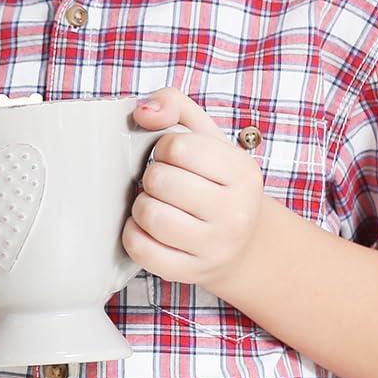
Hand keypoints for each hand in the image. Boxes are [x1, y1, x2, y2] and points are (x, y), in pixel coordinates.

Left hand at [123, 88, 267, 292]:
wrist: (243, 243)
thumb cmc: (214, 181)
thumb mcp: (205, 136)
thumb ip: (174, 105)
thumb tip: (143, 111)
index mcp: (243, 173)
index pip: (177, 146)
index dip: (163, 147)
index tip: (174, 158)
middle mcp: (236, 213)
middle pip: (159, 180)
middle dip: (152, 178)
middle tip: (164, 185)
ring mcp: (215, 248)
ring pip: (148, 215)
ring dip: (142, 206)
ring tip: (158, 205)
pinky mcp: (190, 273)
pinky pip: (140, 248)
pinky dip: (134, 234)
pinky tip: (149, 228)